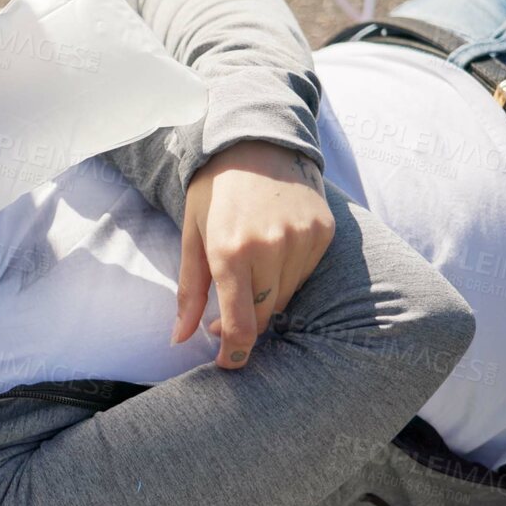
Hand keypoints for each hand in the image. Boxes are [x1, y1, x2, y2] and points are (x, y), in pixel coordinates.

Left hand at [175, 141, 333, 367]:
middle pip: (266, 314)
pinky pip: (307, 273)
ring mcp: (302, 239)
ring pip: (287, 295)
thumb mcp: (191, 237)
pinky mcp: (324, 232)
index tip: (227, 362)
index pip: (241, 322)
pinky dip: (289, 275)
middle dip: (245, 323)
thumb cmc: (214, 192)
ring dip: (267, 297)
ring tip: (248, 272)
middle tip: (224, 317)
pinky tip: (273, 252)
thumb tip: (181, 338)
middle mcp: (270, 247)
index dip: (234, 351)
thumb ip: (189, 292)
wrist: (256, 144)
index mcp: (230, 251)